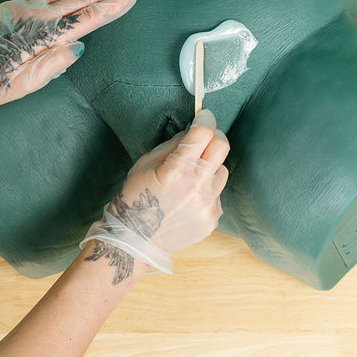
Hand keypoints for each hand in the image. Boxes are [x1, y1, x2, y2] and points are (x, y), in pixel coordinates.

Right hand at [81, 109, 229, 274]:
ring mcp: (207, 205)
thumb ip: (173, 145)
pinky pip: (217, 195)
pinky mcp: (212, 219)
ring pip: (222, 171)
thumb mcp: (146, 163)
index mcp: (177, 169)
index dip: (205, 119)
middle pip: (222, 147)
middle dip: (214, 137)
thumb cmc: (135, 198)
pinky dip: (207, 191)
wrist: (134, 240)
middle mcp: (196, 186)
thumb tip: (192, 130)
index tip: (203, 116)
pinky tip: (189, 199)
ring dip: (210, 168)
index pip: (203, 133)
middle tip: (203, 140)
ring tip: (191, 177)